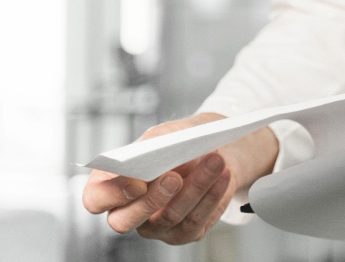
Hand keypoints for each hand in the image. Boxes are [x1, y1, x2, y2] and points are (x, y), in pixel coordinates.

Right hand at [82, 113, 278, 243]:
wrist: (209, 151)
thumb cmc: (176, 144)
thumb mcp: (162, 136)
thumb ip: (151, 146)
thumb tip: (152, 158)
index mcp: (111, 185)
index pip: (96, 199)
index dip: (112, 194)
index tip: (137, 181)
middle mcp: (129, 212)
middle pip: (126, 221)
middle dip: (153, 198)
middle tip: (175, 177)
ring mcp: (155, 226)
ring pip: (170, 217)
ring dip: (196, 187)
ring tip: (215, 161)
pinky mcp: (183, 233)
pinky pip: (196, 221)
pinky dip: (212, 196)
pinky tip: (223, 175)